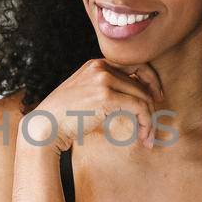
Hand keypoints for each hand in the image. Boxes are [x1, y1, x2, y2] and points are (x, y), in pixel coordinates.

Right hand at [27, 59, 167, 152]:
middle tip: (153, 126)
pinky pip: (139, 107)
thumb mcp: (84, 95)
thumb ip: (105, 91)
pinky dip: (146, 123)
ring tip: (148, 137)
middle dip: (151, 106)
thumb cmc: (63, 118)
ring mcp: (103, 80)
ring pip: (143, 96)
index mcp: (95, 64)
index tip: (156, 97)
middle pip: (141, 82)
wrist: (45, 126)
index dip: (150, 80)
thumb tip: (134, 104)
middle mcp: (100, 67)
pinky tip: (143, 137)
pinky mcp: (106, 97)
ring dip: (149, 119)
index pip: (135, 64)